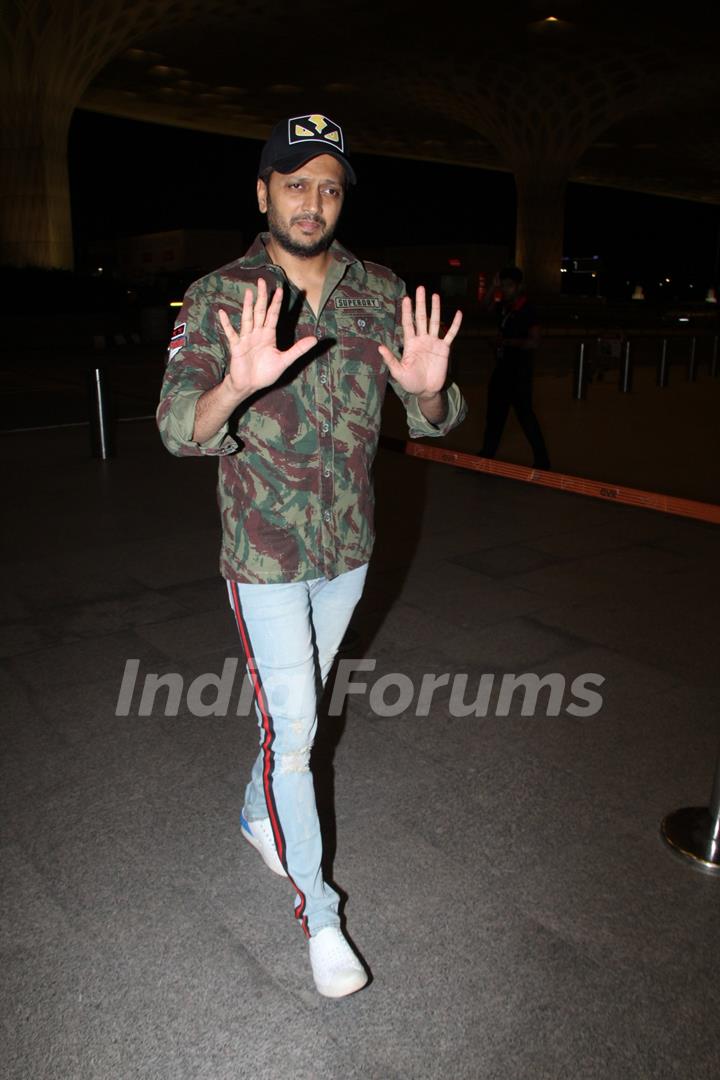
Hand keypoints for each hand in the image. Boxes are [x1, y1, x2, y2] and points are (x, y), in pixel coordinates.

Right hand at [218, 277, 316, 396]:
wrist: (249, 385)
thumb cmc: (265, 373)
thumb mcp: (284, 361)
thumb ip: (298, 349)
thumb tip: (315, 339)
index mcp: (269, 335)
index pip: (273, 315)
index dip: (276, 303)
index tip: (280, 289)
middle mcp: (257, 334)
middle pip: (260, 312)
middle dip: (262, 297)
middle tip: (262, 281)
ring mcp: (246, 339)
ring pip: (248, 319)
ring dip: (247, 306)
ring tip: (248, 292)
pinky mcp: (236, 346)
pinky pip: (231, 333)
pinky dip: (226, 324)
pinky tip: (222, 312)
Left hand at [378, 286, 461, 397]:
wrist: (426, 391)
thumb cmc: (410, 383)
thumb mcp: (398, 372)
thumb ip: (391, 360)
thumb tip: (379, 347)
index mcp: (410, 344)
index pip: (408, 323)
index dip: (407, 311)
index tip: (405, 298)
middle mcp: (422, 339)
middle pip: (422, 318)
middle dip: (421, 303)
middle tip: (421, 288)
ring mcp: (433, 343)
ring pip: (435, 322)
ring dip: (436, 309)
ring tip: (435, 295)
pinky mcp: (444, 349)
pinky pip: (450, 334)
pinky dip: (455, 324)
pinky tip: (458, 313)